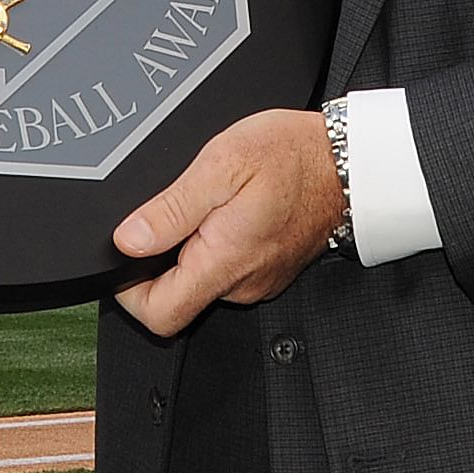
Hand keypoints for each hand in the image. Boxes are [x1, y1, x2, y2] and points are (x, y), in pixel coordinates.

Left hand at [111, 110, 343, 336]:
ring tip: (205, 204)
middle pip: (176, 299)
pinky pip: (226, 269)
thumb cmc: (292, 157)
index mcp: (224, 262)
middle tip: (169, 214)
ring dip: (189, 248)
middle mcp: (242, 283)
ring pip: (200, 281)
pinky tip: (227, 210)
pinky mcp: (268, 270)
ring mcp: (257, 280)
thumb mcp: (221, 165)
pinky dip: (215, 244)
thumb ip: (171, 209)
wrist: (347, 162)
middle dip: (159, 262)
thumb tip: (128, 241)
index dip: (129, 292)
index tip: (125, 256)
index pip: (159, 315)